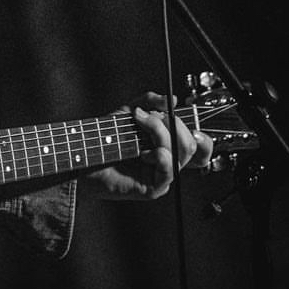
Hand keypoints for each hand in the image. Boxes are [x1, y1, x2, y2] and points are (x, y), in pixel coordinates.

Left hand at [83, 91, 214, 200]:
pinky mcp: (153, 187)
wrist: (85, 156)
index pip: (200, 147)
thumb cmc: (105, 137)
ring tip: (138, 123)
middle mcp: (168, 162)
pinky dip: (158, 153)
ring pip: (180, 152)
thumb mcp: (130, 112)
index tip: (191, 120)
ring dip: (160, 131)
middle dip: (171, 122)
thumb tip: (173, 100)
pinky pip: (168, 169)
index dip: (203, 136)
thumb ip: (150, 102)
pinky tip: (142, 151)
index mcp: (168, 147)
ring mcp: (162, 176)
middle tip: (147, 115)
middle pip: (191, 144)